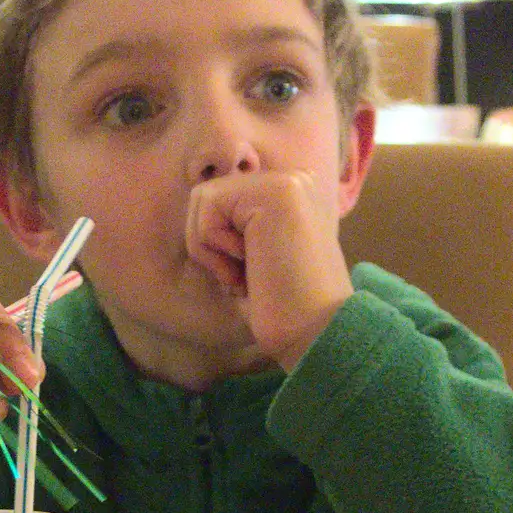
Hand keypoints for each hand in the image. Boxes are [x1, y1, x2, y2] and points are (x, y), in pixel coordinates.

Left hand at [184, 170, 353, 371]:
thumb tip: (197, 200)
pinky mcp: (275, 192)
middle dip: (211, 245)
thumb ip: (235, 221)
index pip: (219, 199)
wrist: (315, 333)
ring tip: (254, 270)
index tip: (257, 273)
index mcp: (291, 193)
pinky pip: (207, 209)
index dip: (218, 244)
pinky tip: (254, 265)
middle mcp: (292, 179)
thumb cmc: (283, 308)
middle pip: (205, 196)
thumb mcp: (254, 254)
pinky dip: (217, 249)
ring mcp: (286, 182)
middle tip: (253, 274)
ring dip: (213, 249)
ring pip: (202, 199)